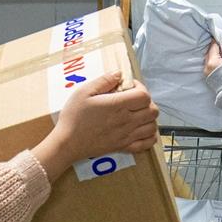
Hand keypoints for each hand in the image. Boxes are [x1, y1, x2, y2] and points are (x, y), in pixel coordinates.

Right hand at [32, 71, 158, 180]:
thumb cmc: (73, 117)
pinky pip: (147, 144)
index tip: (129, 87)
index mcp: (117, 106)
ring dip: (148, 118)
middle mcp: (126, 121)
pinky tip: (140, 130)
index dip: (140, 88)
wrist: (68, 143)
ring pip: (152, 126)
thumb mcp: (83, 92)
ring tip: (137, 114)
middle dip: (146, 102)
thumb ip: (103, 81)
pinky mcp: (123, 147)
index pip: (144, 96)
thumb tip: (119, 74)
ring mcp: (126, 136)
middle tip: (133, 100)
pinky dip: (149, 136)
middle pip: (153, 110)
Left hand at [203, 40, 221, 76]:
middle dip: (214, 48)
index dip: (216, 42)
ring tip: (221, 53)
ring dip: (213, 55)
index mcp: (212, 62)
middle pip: (208, 53)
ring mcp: (206, 72)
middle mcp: (207, 67)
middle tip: (221, 45)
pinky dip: (213, 61)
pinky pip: (209, 65)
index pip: (212, 47)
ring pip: (208, 59)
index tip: (218, 38)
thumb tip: (221, 44)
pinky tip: (219, 60)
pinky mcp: (208, 76)